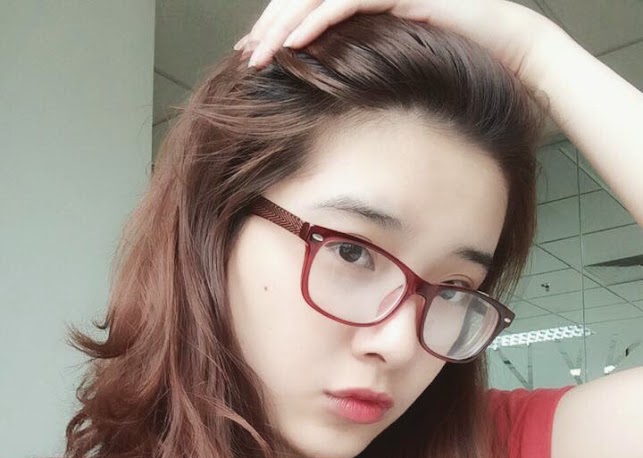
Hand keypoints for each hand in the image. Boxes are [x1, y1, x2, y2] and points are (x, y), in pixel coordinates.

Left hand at [235, 0, 555, 81]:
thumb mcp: (402, 74)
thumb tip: (336, 102)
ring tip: (258, 56)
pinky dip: (315, 21)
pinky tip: (291, 46)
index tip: (255, 58)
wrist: (515, 51)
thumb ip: (368, 75)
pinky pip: (345, 2)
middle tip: (245, 57)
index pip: (311, 10)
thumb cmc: (462, 69)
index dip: (279, 30)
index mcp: (369, 4)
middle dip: (270, 26)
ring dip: (283, 26)